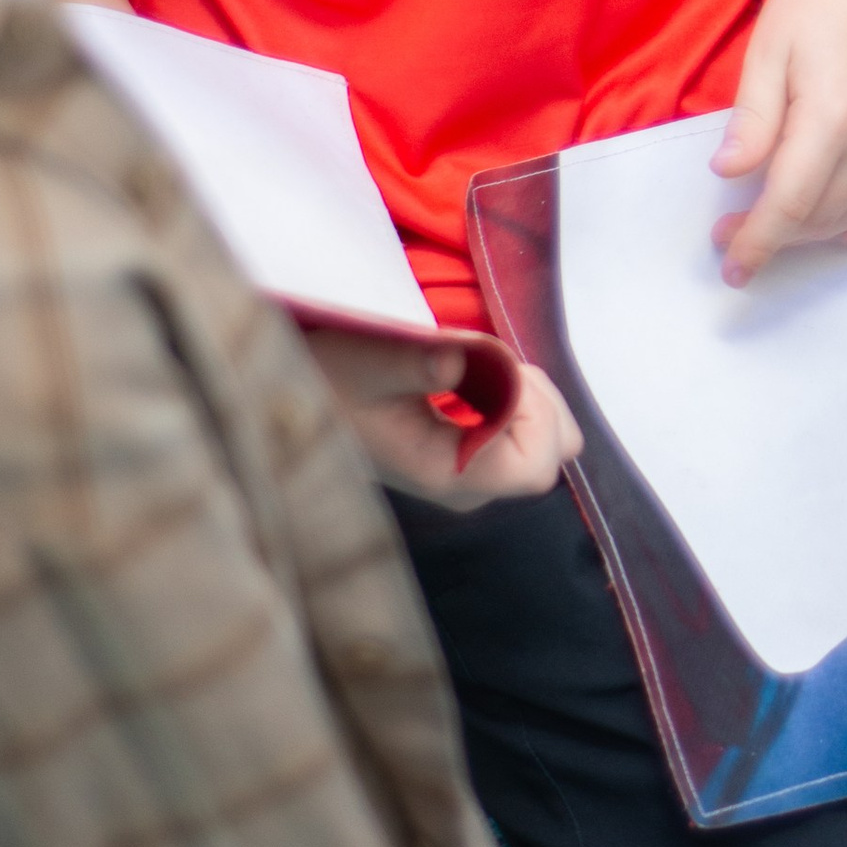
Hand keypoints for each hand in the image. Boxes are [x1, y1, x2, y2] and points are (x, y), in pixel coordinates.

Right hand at [304, 327, 579, 509]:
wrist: (296, 394)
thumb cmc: (329, 376)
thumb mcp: (366, 359)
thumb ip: (418, 361)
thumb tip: (457, 360)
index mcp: (447, 474)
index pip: (538, 466)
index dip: (537, 411)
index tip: (501, 366)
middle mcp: (466, 487)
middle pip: (550, 454)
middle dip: (538, 398)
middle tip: (491, 358)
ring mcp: (470, 477)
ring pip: (543, 443)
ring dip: (527, 394)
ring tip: (477, 363)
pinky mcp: (469, 460)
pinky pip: (523, 434)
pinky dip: (516, 398)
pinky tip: (475, 375)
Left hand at [715, 0, 846, 282]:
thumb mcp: (768, 50)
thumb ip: (753, 120)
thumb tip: (729, 174)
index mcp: (831, 120)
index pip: (787, 207)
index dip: (756, 242)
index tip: (731, 264)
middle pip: (822, 218)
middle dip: (776, 238)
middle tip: (735, 232)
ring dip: (818, 234)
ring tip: (781, 226)